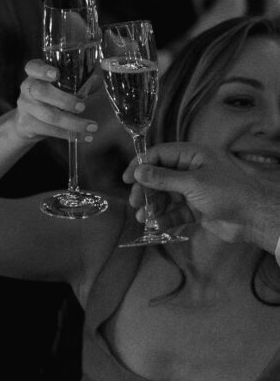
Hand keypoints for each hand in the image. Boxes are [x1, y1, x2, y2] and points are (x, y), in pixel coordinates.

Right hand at [13, 57, 93, 143]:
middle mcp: (27, 88)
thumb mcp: (60, 85)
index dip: (42, 70)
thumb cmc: (50, 97)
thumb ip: (79, 81)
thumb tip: (97, 78)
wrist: (27, 120)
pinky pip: (50, 130)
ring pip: (48, 115)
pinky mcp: (27, 124)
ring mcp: (25, 107)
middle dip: (64, 100)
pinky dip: (69, 134)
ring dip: (73, 123)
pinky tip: (84, 136)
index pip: (33, 67)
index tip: (55, 74)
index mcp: (35, 74)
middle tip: (82, 106)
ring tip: (92, 127)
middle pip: (41, 92)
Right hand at [129, 142, 279, 249]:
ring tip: (144, 218)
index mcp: (193, 156)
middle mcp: (191, 170)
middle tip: (135, 203)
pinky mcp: (196, 209)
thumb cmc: (227, 193)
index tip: (127, 179)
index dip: (141, 165)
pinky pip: (174, 211)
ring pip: (165, 196)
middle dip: (146, 190)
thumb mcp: (193, 183)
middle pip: (159, 177)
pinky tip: (157, 225)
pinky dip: (165, 218)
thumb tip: (139, 171)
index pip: (159, 155)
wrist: (253, 218)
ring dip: (153, 206)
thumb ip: (163, 178)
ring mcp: (193, 191)